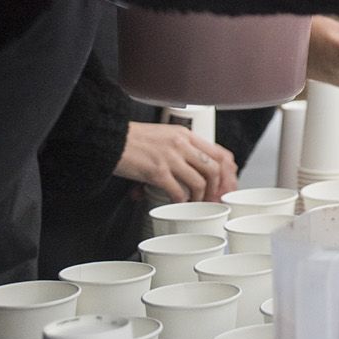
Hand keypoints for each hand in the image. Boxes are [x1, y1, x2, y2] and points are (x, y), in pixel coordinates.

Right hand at [113, 122, 237, 202]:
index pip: (219, 152)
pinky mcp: (156, 172)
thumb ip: (181, 146)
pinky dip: (181, 201)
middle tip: (214, 199)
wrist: (110, 138)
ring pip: (200, 181)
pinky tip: (178, 204)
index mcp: (186, 134)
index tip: (227, 184)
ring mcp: (170, 158)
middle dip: (218, 188)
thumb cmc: (133, 139)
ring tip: (196, 204)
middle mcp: (181, 144)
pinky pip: (178, 191)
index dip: (228, 172)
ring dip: (201, 197)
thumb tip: (194, 166)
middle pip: (214, 169)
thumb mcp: (164, 135)